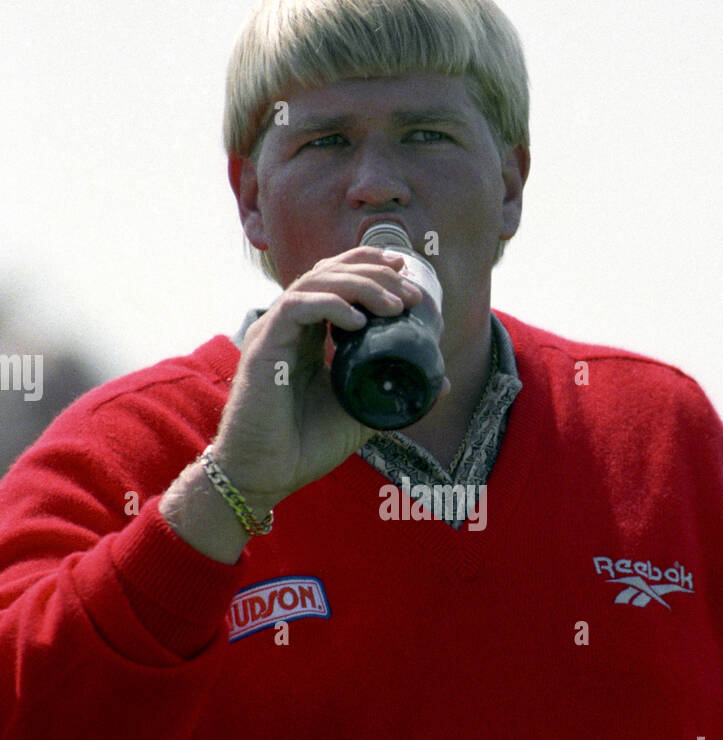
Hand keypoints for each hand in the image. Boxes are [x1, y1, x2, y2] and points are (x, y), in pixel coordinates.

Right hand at [210, 247, 427, 508]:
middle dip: (373, 272)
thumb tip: (442, 382)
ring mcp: (274, 332)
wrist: (266, 474)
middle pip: (328, 272)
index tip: (405, 270)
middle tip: (408, 293)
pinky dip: (329, 306)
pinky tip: (358, 321)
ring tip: (393, 305)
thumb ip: (395, 392)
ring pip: (314, 282)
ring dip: (359, 286)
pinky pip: (296, 307)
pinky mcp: (263, 346)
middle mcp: (290, 326)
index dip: (368, 265)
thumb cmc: (306, 445)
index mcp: (310, 335)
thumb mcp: (363, 412)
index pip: (335, 280)